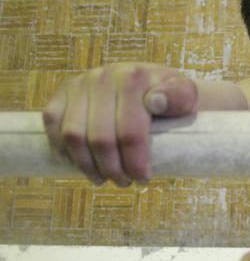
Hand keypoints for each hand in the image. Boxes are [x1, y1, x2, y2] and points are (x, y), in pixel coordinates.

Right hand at [43, 63, 196, 186]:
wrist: (152, 83)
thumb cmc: (170, 97)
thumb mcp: (185, 95)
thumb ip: (180, 96)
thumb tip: (155, 101)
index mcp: (134, 77)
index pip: (130, 131)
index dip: (135, 162)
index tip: (143, 179)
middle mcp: (103, 77)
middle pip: (101, 137)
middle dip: (113, 169)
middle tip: (124, 183)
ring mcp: (80, 83)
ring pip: (73, 135)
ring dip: (87, 165)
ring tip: (103, 179)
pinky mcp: (62, 92)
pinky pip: (52, 124)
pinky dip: (62, 148)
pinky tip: (78, 164)